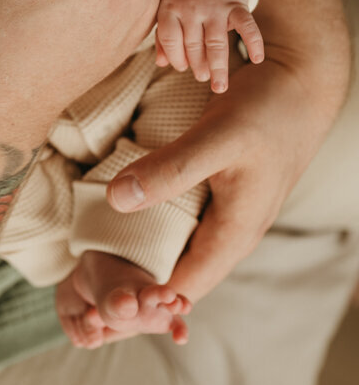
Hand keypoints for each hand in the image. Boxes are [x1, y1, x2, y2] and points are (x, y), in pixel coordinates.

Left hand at [106, 0, 351, 302]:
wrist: (299, 82)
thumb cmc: (266, 111)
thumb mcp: (218, 138)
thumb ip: (171, 169)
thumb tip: (117, 202)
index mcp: (235, 234)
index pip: (181, 290)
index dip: (141, 302)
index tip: (95, 300)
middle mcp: (229, 233)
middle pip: (176, 279)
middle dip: (133, 289)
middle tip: (83, 290)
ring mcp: (222, 215)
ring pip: (175, 252)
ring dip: (137, 262)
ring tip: (91, 265)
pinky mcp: (213, 194)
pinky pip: (177, 227)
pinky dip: (148, 233)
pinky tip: (117, 224)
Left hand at [156, 0, 263, 92]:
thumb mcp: (167, 9)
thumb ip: (164, 36)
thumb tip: (162, 63)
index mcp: (170, 7)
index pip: (171, 40)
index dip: (175, 58)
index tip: (181, 68)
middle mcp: (192, 7)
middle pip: (193, 44)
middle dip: (197, 65)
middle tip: (201, 77)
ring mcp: (215, 7)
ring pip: (216, 43)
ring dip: (218, 67)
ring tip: (219, 86)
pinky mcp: (236, 5)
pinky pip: (247, 26)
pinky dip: (253, 42)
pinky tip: (257, 59)